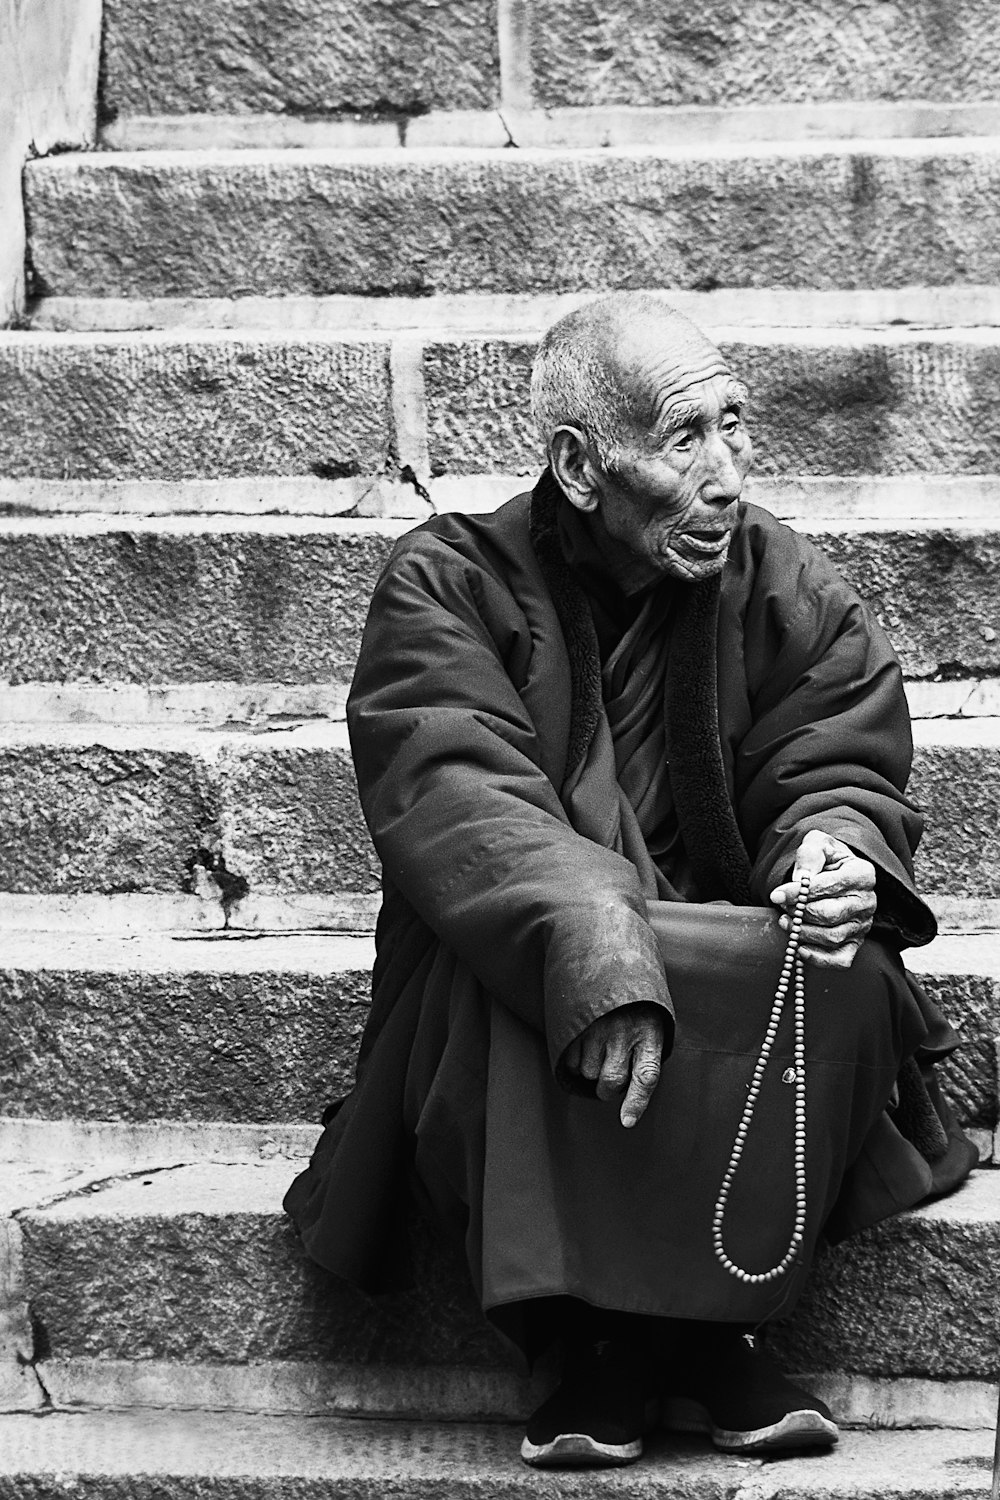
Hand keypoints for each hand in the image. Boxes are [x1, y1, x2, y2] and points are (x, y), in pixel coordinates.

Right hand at [562, 1002, 665, 1127]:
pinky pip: (571, 1061)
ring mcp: (598, 1030)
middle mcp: (623, 1035)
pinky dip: (575, 1060)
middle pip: (611, 1082)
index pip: (645, 1077)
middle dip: (609, 1087)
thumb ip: (646, 1059)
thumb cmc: (638, 1008)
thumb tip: (630, 1095)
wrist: (614, 966)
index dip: (636, 1102)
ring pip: (588, 1073)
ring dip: (592, 1069)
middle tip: (613, 1072)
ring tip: (600, 1048)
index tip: (626, 1122)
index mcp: (649, 1036)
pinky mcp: (577, 1026)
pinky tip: (586, 1043)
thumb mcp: (654, 1027)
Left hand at [770, 830, 875, 969]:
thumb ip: (809, 855)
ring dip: (803, 933)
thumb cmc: (825, 858)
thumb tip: (800, 880)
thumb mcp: (817, 843)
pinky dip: (819, 958)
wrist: (835, 871)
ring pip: (832, 937)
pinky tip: (799, 949)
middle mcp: (868, 901)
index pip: (829, 886)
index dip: (799, 893)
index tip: (776, 895)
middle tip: (782, 908)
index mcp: (863, 873)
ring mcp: (863, 924)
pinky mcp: (856, 942)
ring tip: (785, 922)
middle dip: (800, 914)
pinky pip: (841, 959)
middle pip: (831, 915)